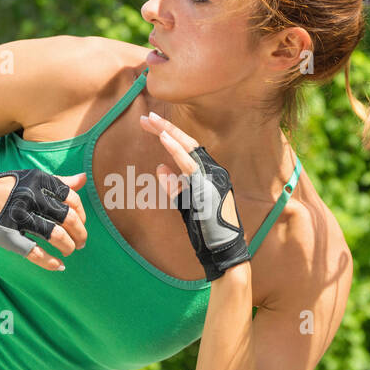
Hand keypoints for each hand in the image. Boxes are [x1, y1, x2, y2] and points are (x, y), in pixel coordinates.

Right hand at [0, 168, 86, 270]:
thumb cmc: (3, 188)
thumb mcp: (29, 179)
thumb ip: (57, 181)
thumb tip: (84, 179)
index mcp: (37, 180)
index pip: (72, 198)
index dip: (82, 214)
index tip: (82, 223)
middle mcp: (29, 196)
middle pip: (69, 218)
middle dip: (81, 234)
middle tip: (82, 242)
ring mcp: (17, 216)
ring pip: (56, 235)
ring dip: (69, 247)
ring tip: (70, 251)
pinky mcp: (6, 236)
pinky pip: (35, 253)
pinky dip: (51, 262)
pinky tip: (59, 266)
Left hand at [140, 111, 248, 280]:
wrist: (223, 252)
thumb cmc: (206, 232)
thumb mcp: (186, 207)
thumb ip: (175, 188)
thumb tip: (160, 167)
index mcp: (211, 176)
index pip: (188, 151)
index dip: (170, 137)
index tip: (152, 127)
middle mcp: (214, 172)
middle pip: (189, 143)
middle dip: (167, 128)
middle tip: (147, 117)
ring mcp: (213, 178)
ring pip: (189, 148)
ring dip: (169, 132)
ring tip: (151, 121)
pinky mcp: (208, 186)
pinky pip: (189, 163)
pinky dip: (176, 149)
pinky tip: (163, 137)